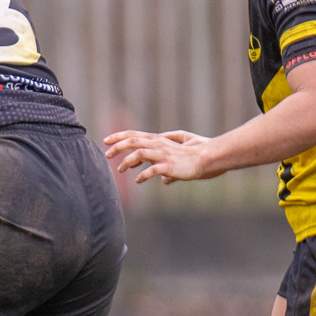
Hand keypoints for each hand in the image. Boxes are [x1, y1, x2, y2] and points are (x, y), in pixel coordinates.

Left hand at [102, 128, 219, 182]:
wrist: (209, 158)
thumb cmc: (195, 157)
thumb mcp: (178, 160)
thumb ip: (168, 168)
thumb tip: (164, 180)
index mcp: (159, 140)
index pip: (134, 134)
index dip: (119, 136)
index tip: (106, 141)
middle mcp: (159, 145)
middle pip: (132, 141)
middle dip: (117, 147)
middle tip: (106, 154)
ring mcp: (163, 155)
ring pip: (139, 154)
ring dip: (127, 162)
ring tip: (120, 170)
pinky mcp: (169, 166)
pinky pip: (152, 170)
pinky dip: (143, 175)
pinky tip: (139, 180)